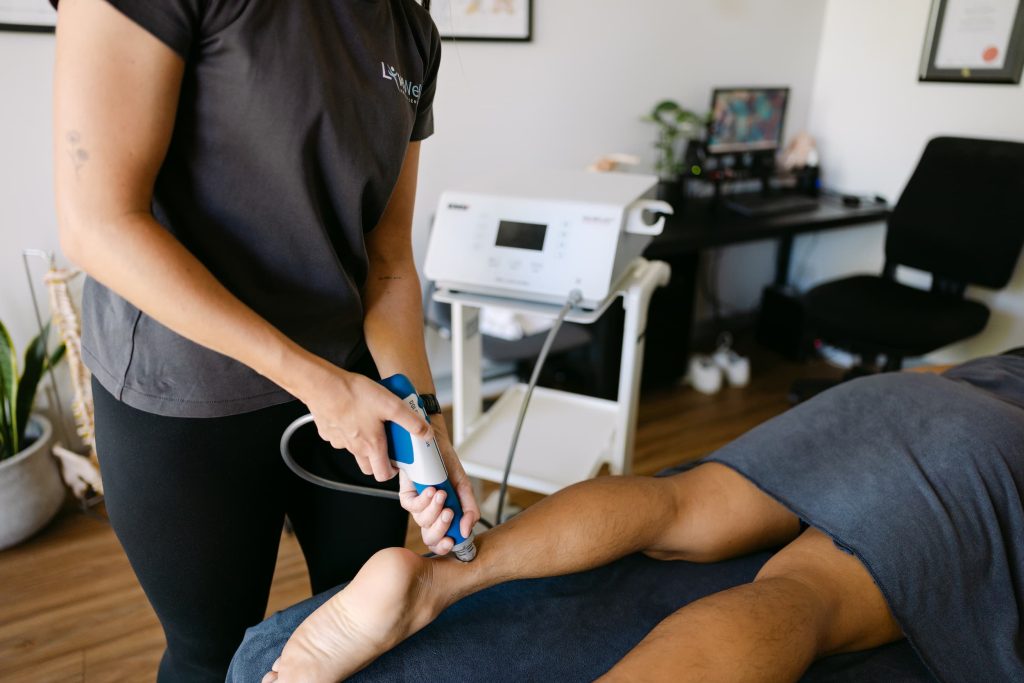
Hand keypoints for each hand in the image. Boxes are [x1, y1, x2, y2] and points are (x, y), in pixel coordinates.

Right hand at [295, 358, 430, 480]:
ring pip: (354, 450)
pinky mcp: (328, 431)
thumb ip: (411, 421)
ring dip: (364, 443)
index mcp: (371, 446)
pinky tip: (353, 412)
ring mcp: (339, 441)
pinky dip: (348, 431)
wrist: (323, 385)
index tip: (399, 461)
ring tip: (371, 421)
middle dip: (379, 459)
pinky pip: (341, 437)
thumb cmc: (354, 394)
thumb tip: (425, 433)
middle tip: (387, 442)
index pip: (383, 474)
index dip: (393, 471)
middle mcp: (354, 448)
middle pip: (368, 466)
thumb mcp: (391, 405)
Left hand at [400, 422, 480, 554]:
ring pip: (422, 521)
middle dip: (441, 528)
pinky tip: (431, 489)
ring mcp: (418, 506)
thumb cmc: (447, 466)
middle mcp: (430, 514)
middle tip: (449, 513)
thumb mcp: (464, 488)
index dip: (445, 546)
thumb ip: (470, 510)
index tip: (453, 540)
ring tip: (441, 493)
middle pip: (430, 537)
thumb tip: (467, 530)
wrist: (435, 446)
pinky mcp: (406, 496)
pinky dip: (424, 499)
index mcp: (443, 517)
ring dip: (434, 509)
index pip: (442, 541)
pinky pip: (412, 506)